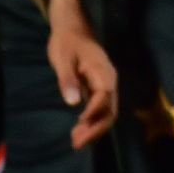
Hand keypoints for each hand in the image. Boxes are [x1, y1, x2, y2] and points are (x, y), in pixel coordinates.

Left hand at [45, 11, 117, 148]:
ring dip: (94, 129)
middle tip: (76, 143)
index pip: (105, 96)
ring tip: (75, 141)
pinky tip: (78, 130)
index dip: (94, 111)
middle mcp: (109, 81)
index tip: (79, 123)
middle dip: (96, 129)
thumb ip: (68, 80)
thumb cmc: (67, 42)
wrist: (72, 29)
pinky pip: (101, 109)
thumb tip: (72, 103)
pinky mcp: (99, 90)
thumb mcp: (63, 59)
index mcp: (103, 72)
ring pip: (107, 112)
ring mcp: (105, 86)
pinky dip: (92, 122)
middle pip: (111, 109)